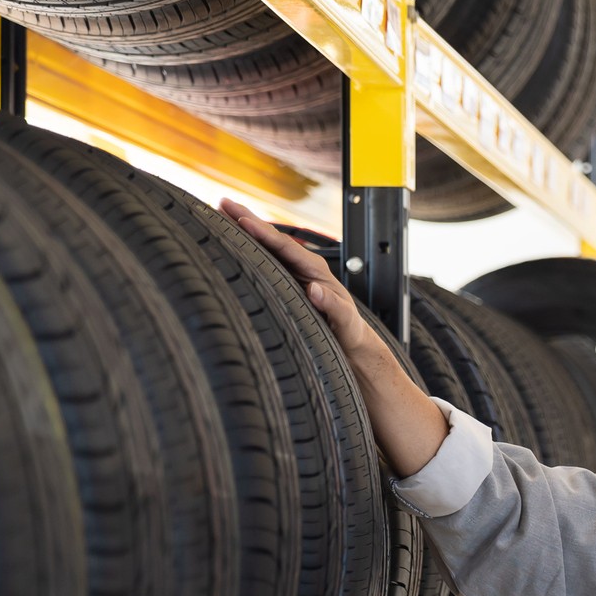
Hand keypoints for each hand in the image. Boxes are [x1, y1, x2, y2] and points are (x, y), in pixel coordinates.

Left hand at [217, 198, 447, 476]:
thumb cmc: (334, 360)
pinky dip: (329, 304)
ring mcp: (340, 313)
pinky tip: (313, 291)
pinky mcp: (354, 337)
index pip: (275, 255)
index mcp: (307, 292)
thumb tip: (231, 306)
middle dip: (259, 229)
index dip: (249, 231)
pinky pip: (342, 319)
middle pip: (290, 253)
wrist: (377, 389)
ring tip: (260, 232)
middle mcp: (324, 294)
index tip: (218, 206)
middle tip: (228, 206)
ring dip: (288, 253)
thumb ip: (275, 315)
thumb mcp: (298, 334)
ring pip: (314, 275)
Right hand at [218, 199, 378, 360]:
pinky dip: (246, 245)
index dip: (263, 233)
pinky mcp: (284, 279)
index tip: (243, 222)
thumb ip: (333, 306)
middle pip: (271, 237)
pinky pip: (262, 258)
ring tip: (219, 211)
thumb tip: (316, 290)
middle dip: (247, 219)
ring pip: (264, 244)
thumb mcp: (344, 320)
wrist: (349, 337)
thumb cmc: (348, 329)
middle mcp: (303, 264)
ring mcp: (292, 270)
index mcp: (316, 269)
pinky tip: (230, 238)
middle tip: (222, 203)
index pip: (285, 247)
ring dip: (243, 227)